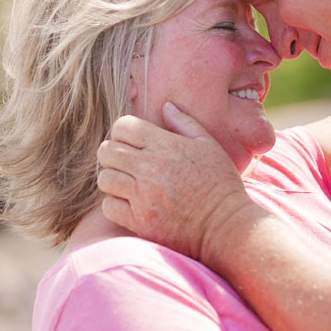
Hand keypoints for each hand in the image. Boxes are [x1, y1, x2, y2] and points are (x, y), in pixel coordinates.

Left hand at [97, 104, 251, 260]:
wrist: (226, 224)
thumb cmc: (221, 184)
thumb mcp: (210, 145)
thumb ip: (185, 123)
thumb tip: (166, 106)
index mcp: (166, 146)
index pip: (122, 126)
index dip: (124, 132)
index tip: (133, 142)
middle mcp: (150, 168)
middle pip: (106, 151)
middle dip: (113, 154)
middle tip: (127, 164)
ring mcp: (143, 195)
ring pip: (104, 178)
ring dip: (113, 180)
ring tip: (128, 184)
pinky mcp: (140, 221)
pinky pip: (109, 207)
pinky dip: (115, 205)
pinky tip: (131, 204)